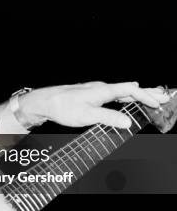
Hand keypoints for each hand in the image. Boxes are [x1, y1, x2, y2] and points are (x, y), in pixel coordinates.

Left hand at [19, 82, 168, 128]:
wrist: (45, 101)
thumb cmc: (63, 107)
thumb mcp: (87, 115)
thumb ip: (108, 118)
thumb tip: (128, 122)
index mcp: (103, 90)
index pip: (130, 90)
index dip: (145, 96)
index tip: (157, 103)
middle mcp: (101, 87)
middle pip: (129, 89)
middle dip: (147, 93)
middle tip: (163, 96)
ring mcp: (97, 90)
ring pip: (123, 91)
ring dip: (138, 95)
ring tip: (152, 96)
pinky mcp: (92, 95)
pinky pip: (115, 94)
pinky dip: (127, 96)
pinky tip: (129, 97)